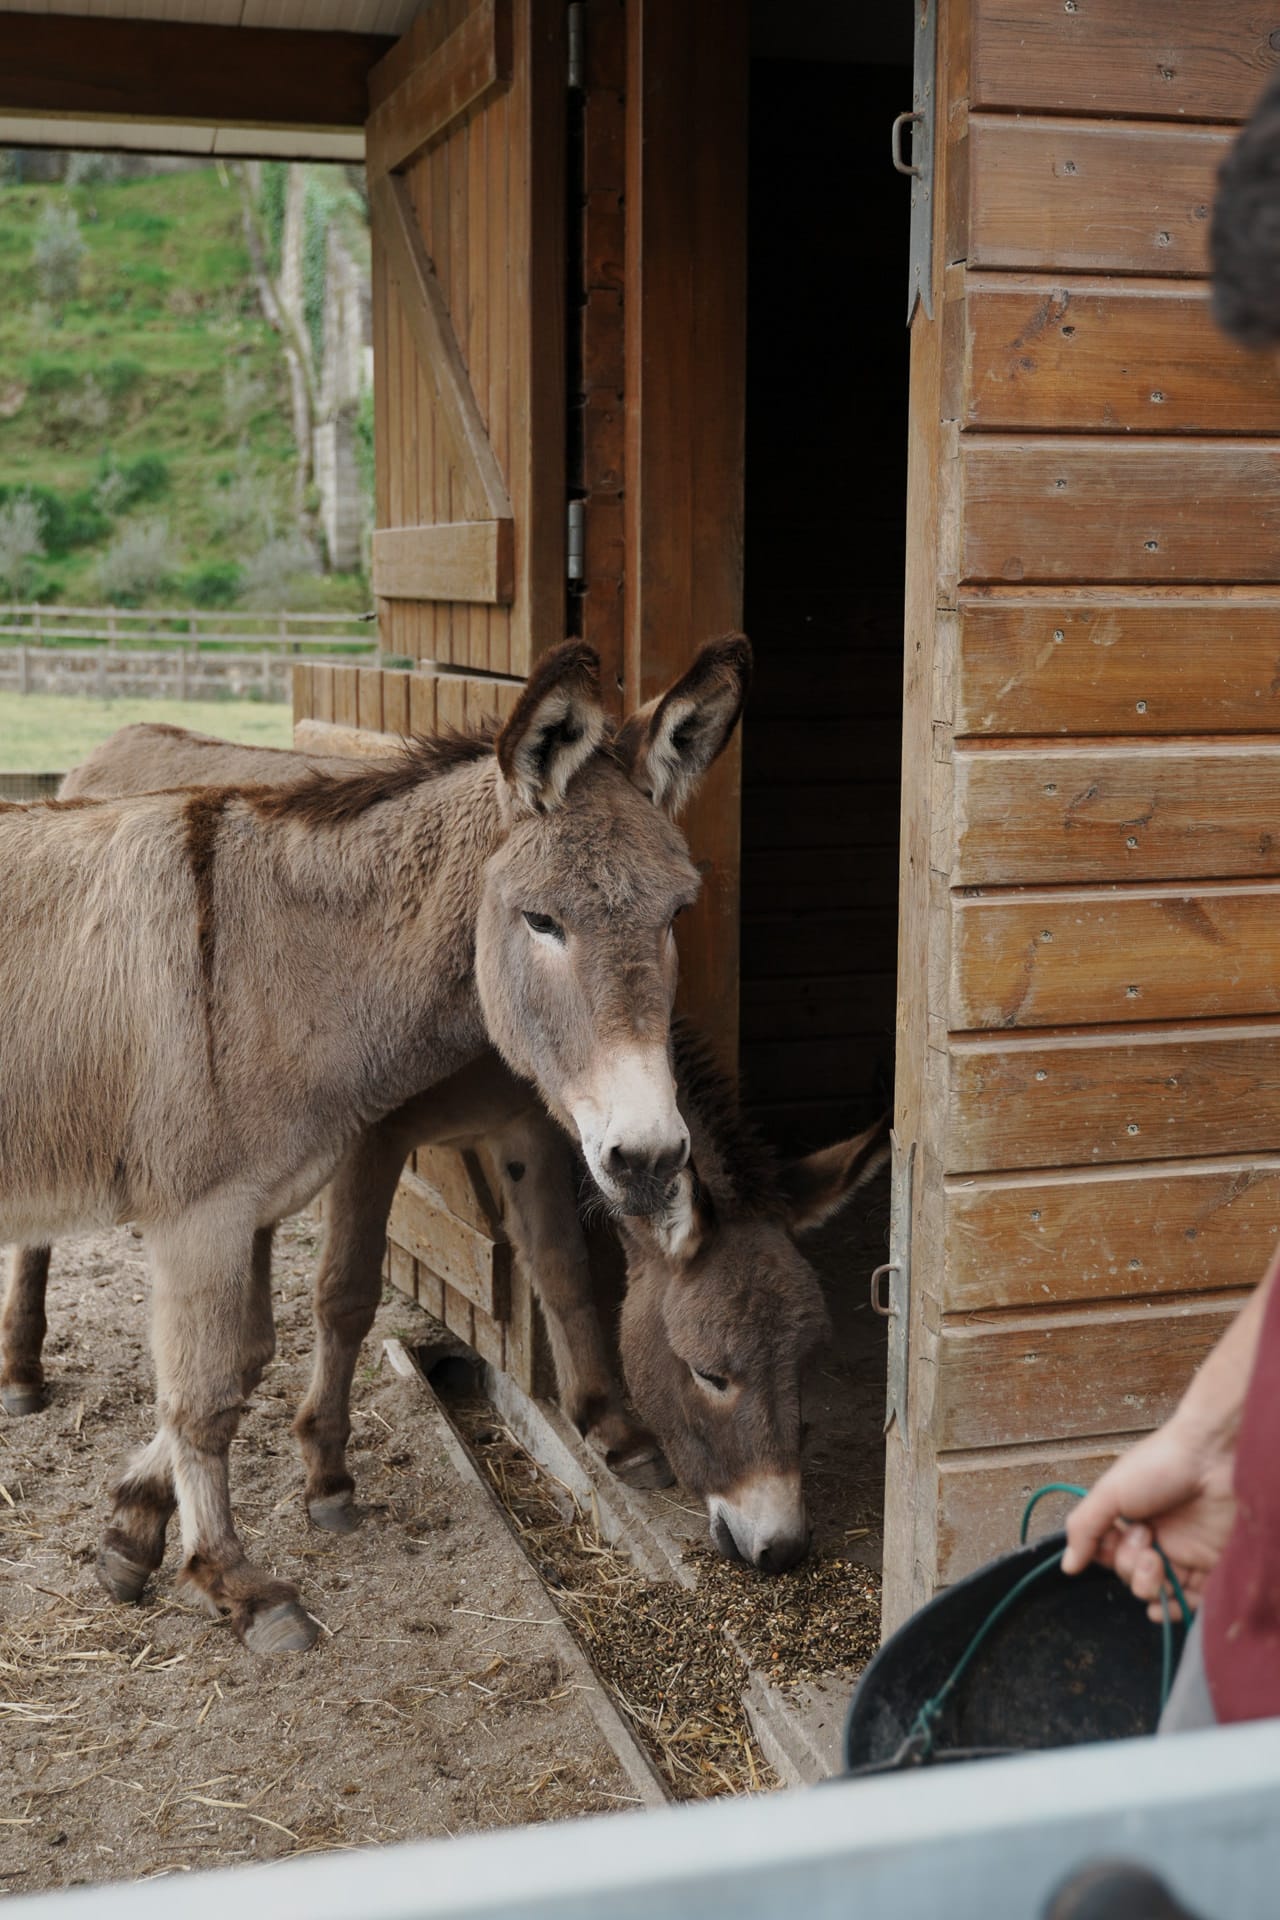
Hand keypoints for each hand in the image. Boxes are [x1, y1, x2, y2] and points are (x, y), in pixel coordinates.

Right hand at [1061, 1421, 1236, 1621]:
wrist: (1213, 1457)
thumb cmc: (1159, 1464)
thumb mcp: (1110, 1491)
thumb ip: (1085, 1528)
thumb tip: (1067, 1566)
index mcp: (1130, 1519)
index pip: (1108, 1554)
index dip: (1106, 1555)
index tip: (1110, 1539)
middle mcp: (1156, 1538)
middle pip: (1130, 1575)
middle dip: (1129, 1564)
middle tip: (1145, 1536)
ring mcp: (1184, 1553)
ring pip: (1157, 1592)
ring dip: (1148, 1586)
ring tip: (1157, 1561)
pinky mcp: (1211, 1566)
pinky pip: (1191, 1601)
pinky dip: (1175, 1610)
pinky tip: (1162, 1608)